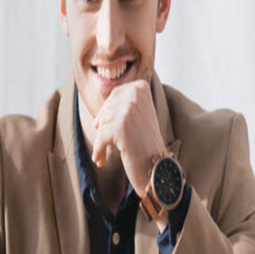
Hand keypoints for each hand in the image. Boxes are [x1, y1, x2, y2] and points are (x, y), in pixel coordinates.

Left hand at [91, 80, 166, 197]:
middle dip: (103, 126)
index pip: (115, 95)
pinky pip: (100, 137)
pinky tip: (99, 160)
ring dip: (101, 140)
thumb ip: (121, 105)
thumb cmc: (146, 143)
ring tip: (103, 153)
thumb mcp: (138, 115)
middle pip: (107, 110)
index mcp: (141, 87)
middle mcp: (135, 94)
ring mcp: (128, 109)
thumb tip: (97, 115)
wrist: (157, 166)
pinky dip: (98, 150)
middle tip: (103, 142)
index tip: (99, 124)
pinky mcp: (120, 126)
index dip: (106, 110)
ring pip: (103, 124)